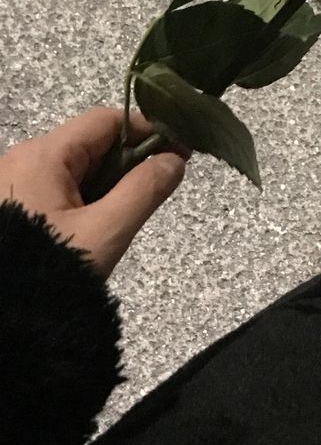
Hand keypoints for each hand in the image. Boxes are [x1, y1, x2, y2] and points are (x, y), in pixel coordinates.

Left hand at [0, 108, 188, 276]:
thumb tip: (175, 160)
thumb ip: (146, 189)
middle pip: (90, 143)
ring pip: (75, 168)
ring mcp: (13, 183)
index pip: (106, 120)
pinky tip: (94, 226)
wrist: (9, 323)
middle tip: (155, 189)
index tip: (180, 152)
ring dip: (107, 183)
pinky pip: (58, 188)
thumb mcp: (107, 230)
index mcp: (43, 155)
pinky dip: (84, 198)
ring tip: (124, 215)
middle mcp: (23, 159)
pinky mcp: (12, 206)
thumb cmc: (53, 269)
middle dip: (128, 161)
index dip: (147, 130)